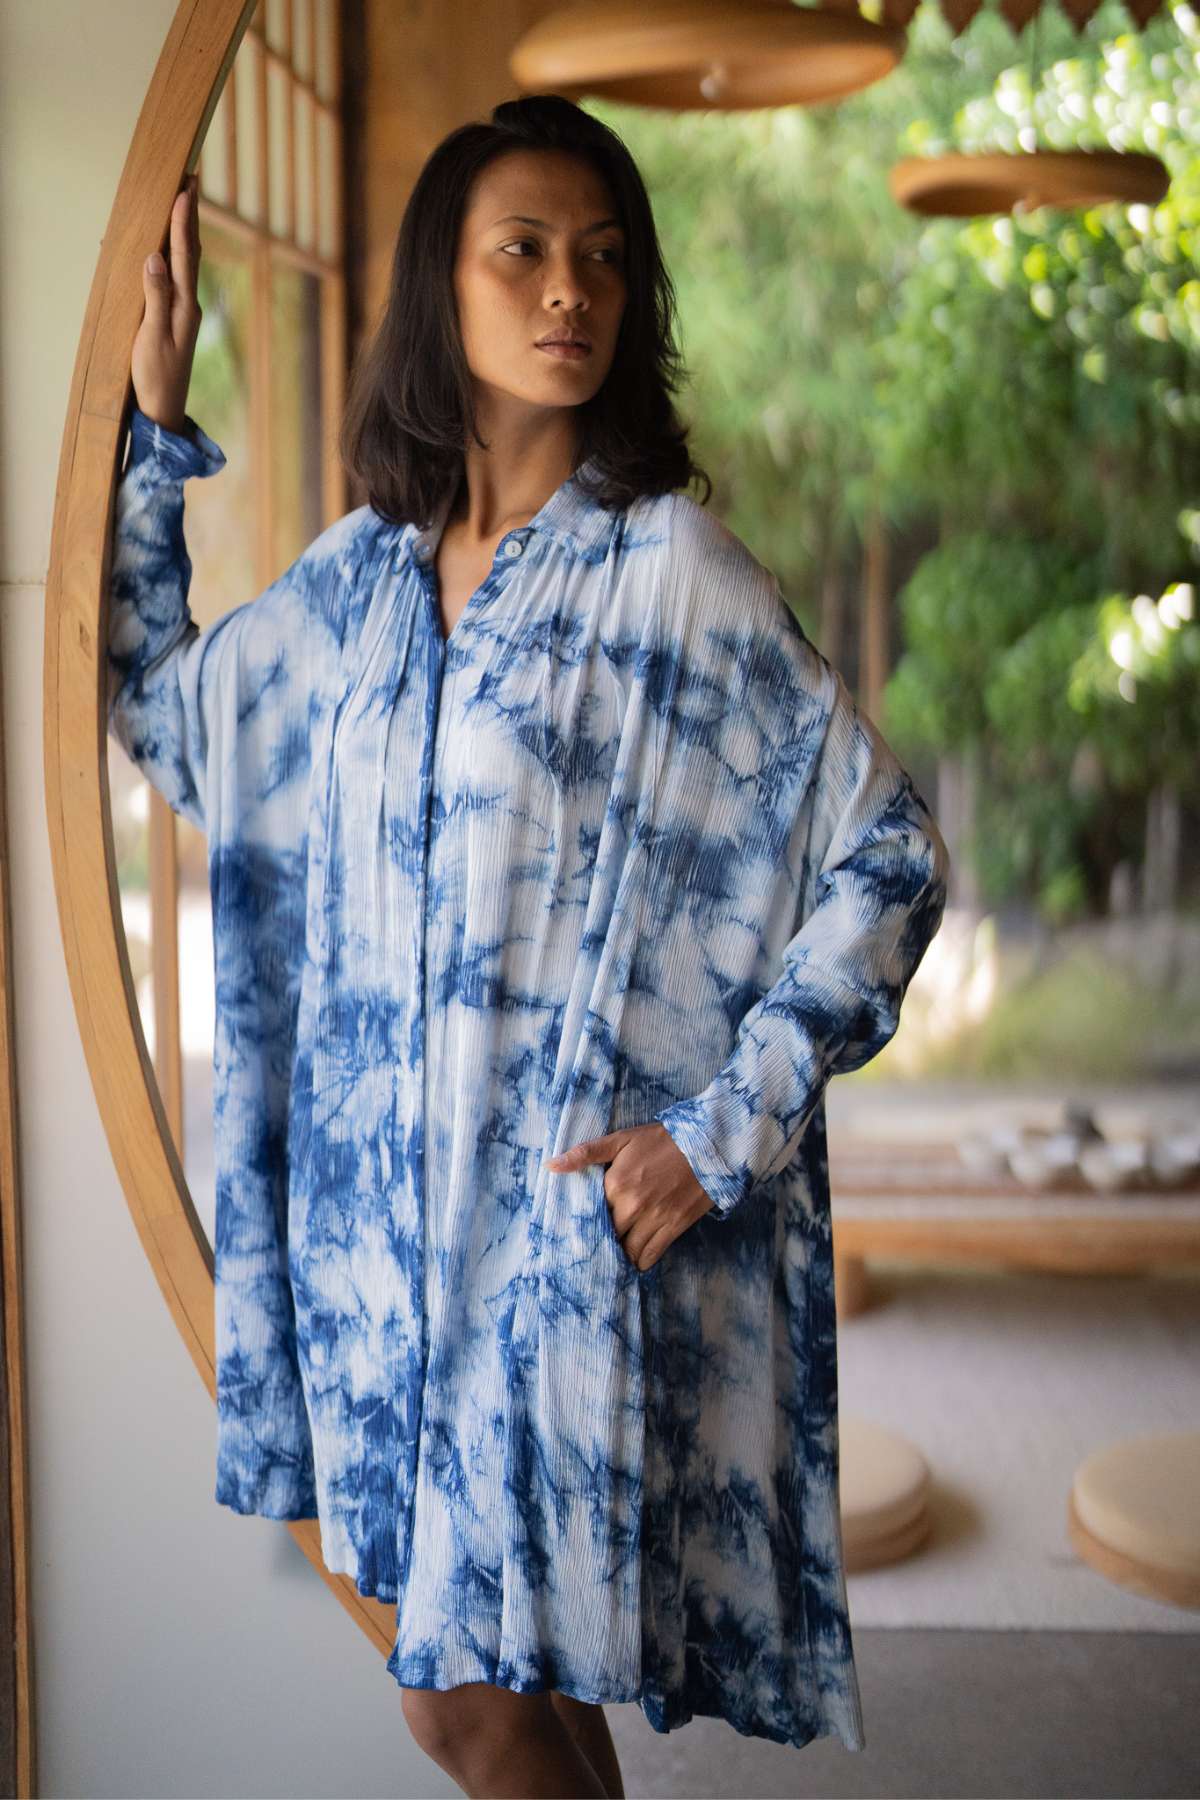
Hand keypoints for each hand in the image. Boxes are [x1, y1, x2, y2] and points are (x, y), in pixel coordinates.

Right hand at [131, 171, 201, 435]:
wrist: (164, 410)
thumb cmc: (156, 376)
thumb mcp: (152, 336)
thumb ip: (155, 296)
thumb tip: (156, 256)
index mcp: (184, 305)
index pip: (185, 255)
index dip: (184, 221)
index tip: (185, 189)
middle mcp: (189, 304)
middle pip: (191, 252)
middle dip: (190, 217)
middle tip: (192, 181)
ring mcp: (184, 312)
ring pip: (186, 263)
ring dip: (185, 232)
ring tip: (184, 204)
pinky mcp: (176, 320)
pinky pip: (177, 277)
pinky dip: (174, 255)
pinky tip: (169, 249)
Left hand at [545, 1122, 714, 1272]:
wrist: (707, 1145)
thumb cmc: (662, 1141)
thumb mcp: (622, 1140)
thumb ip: (585, 1153)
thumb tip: (550, 1166)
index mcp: (615, 1184)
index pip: (592, 1214)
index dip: (592, 1219)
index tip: (591, 1222)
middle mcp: (632, 1206)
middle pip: (609, 1234)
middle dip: (607, 1237)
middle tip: (606, 1239)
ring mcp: (654, 1219)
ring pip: (628, 1250)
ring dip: (623, 1252)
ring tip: (620, 1250)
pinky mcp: (674, 1227)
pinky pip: (650, 1255)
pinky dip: (642, 1260)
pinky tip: (637, 1257)